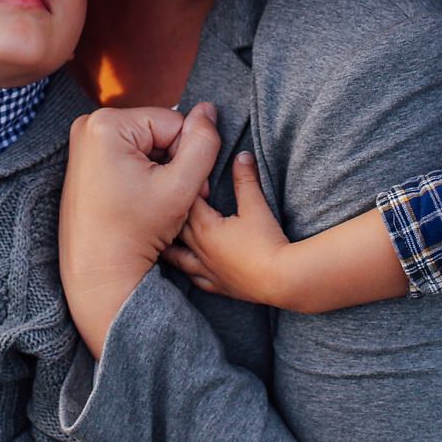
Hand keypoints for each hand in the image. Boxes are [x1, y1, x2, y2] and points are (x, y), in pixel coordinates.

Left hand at [59, 102, 221, 355]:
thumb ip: (203, 143)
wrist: (99, 273)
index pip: (173, 122)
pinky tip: (141, 201)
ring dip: (161, 171)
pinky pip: (129, 156)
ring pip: (147, 146)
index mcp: (105, 124)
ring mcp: (84, 144)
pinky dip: (143, 176)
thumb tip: (209, 109)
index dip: (188, 155)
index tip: (188, 190)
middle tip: (175, 199)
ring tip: (158, 203)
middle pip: (158, 132)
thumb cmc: (135, 232)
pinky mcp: (86, 161)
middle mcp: (88, 126)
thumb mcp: (181, 186)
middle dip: (174, 163)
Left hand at [166, 152, 295, 306]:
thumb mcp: (256, 206)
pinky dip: (187, 271)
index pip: (186, 203)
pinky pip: (194, 278)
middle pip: (177, 228)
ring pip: (178, 257)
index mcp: (205, 228)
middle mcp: (200, 249)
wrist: (281, 281)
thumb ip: (246, 179)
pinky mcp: (217, 285)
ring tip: (159, 237)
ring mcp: (207, 270)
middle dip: (170, 214)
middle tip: (163, 201)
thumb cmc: (267, 243)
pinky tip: (187, 269)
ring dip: (169, 246)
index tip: (180, 178)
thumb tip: (242, 155)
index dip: (184, 190)